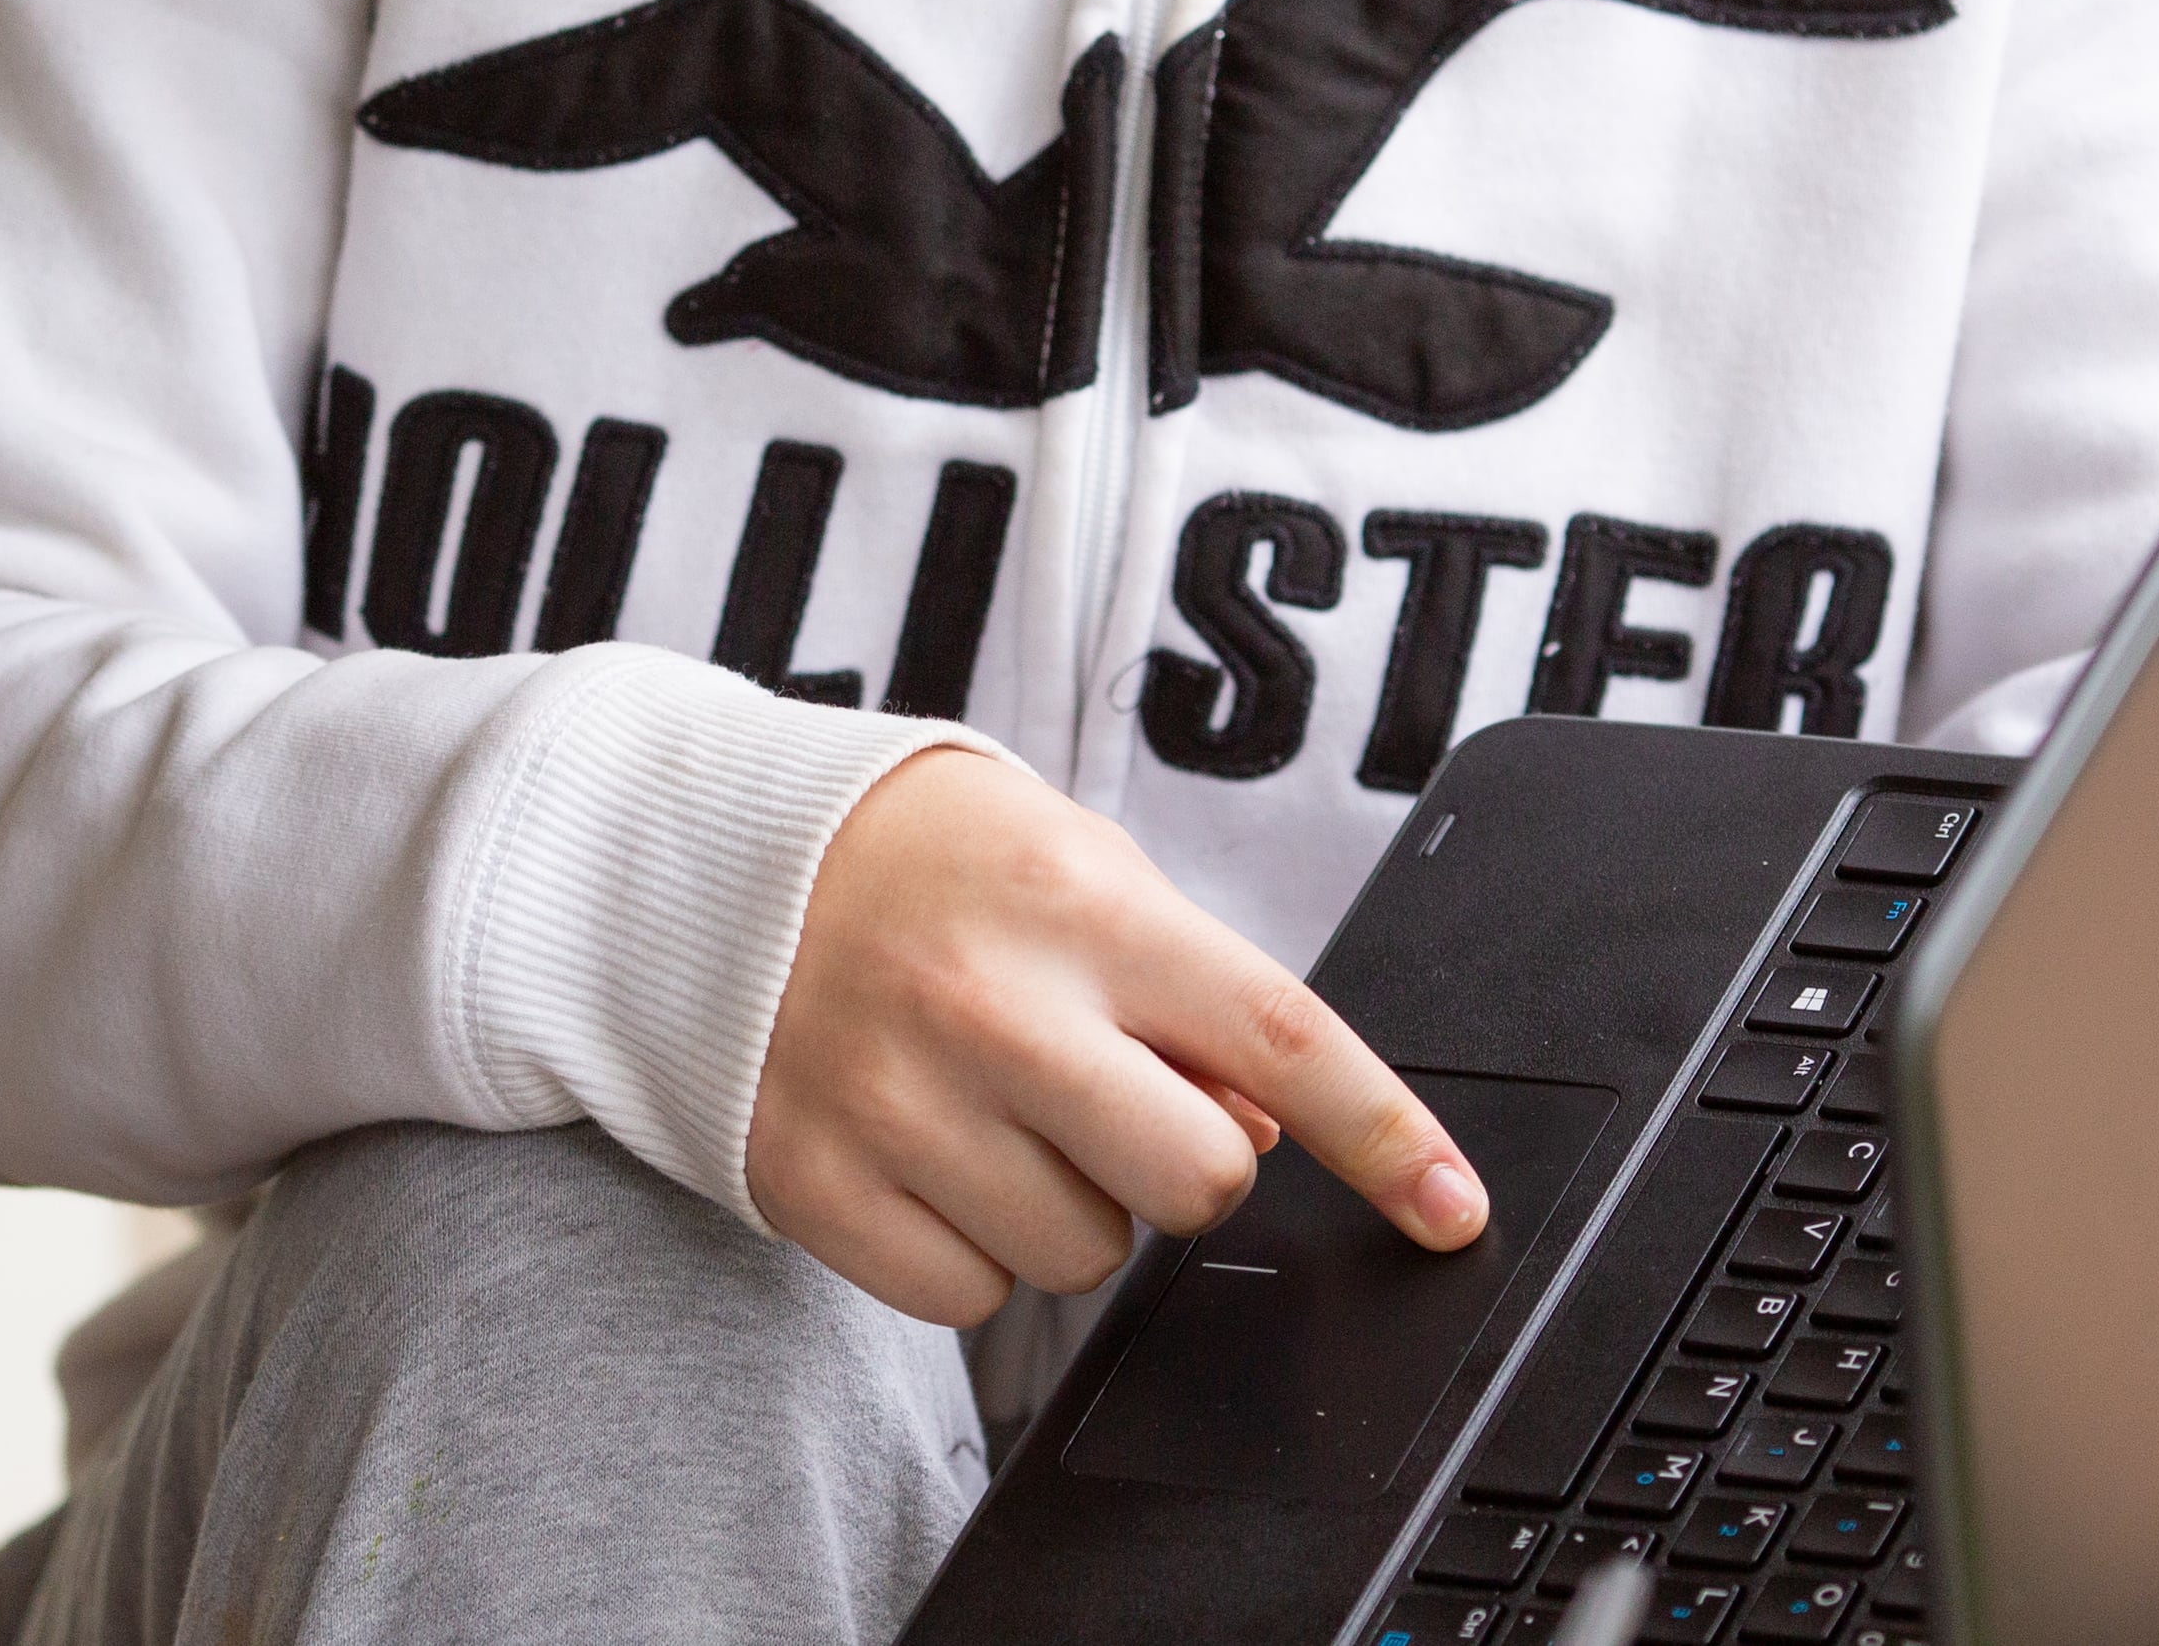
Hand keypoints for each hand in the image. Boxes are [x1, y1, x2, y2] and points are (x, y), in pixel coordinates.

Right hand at [750, 747, 1484, 1326]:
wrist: (705, 859)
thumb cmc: (925, 864)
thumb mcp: (1075, 872)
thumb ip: (1180, 993)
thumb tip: (1262, 1130)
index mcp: (1080, 908)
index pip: (1277, 1037)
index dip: (1386, 1136)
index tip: (1453, 1210)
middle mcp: (990, 1005)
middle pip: (1195, 1179)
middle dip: (1188, 1162)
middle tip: (1113, 1098)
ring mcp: (895, 1101)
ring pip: (1084, 1256)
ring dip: (1069, 1205)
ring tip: (993, 1106)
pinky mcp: (816, 1184)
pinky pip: (969, 1299)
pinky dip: (971, 1252)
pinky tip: (929, 1156)